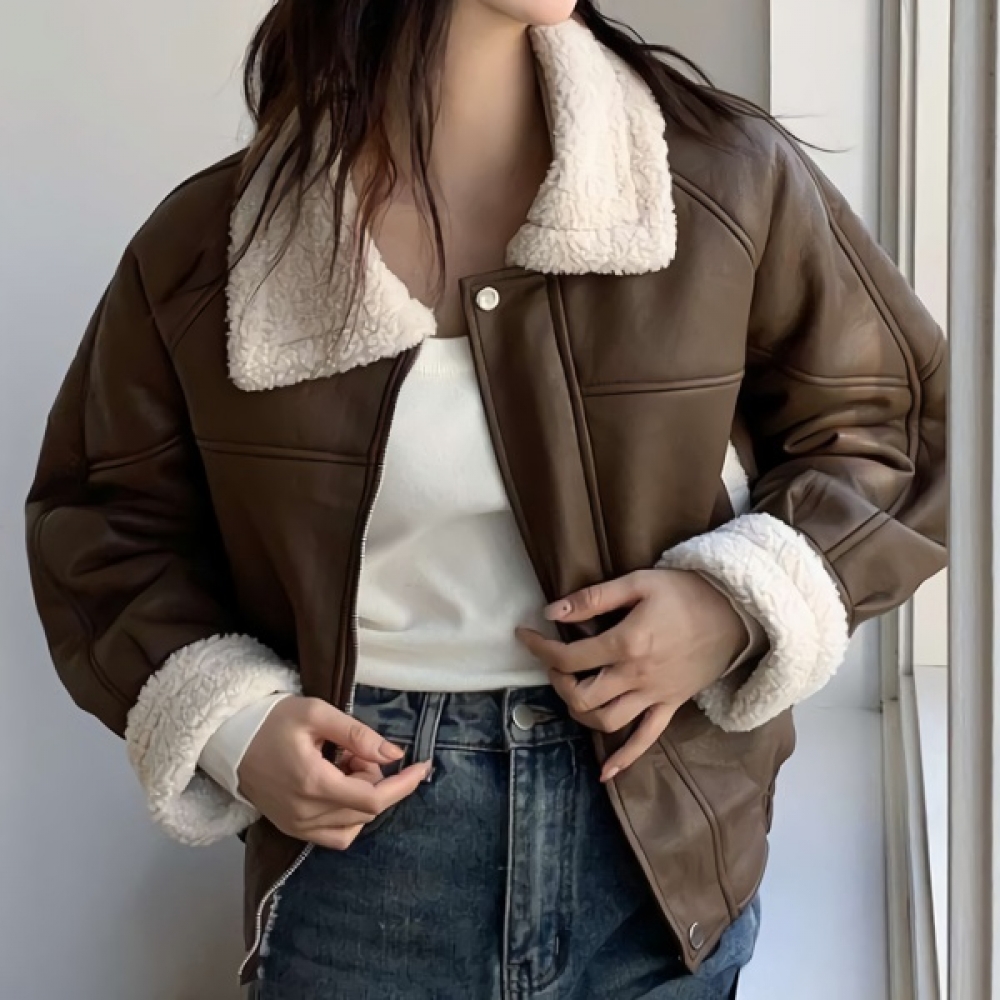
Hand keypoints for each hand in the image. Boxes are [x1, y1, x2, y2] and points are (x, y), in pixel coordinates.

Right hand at [237, 696, 429, 849]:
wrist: (230, 739)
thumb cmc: (274, 720)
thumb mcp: (318, 714)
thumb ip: (358, 735)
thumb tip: (394, 754)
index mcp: (313, 784)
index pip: (373, 799)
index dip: (403, 785)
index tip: (423, 766)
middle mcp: (305, 814)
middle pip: (366, 811)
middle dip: (376, 779)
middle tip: (356, 750)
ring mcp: (297, 827)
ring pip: (354, 825)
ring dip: (362, 797)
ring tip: (344, 764)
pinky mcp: (292, 830)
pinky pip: (335, 835)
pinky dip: (348, 813)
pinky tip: (338, 784)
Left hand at [515, 569, 747, 780]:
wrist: (736, 611)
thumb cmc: (685, 592)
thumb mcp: (638, 582)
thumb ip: (594, 598)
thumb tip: (552, 611)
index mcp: (627, 643)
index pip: (570, 656)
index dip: (540, 647)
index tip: (525, 635)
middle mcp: (637, 676)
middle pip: (582, 695)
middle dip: (557, 682)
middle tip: (552, 664)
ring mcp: (655, 695)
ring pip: (607, 720)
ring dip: (580, 712)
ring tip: (571, 693)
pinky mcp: (671, 705)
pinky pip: (646, 739)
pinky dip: (625, 758)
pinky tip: (605, 773)